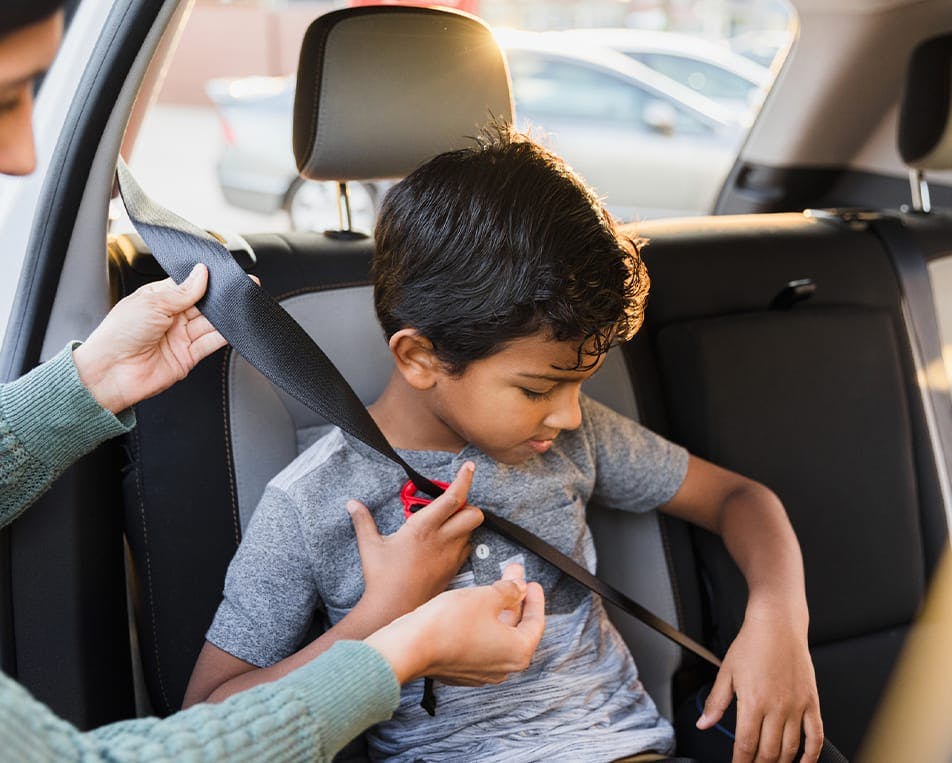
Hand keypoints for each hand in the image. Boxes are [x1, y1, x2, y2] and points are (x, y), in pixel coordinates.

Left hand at [73, 264, 242, 412]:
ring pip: (210, 324)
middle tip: (239, 288)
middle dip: (220, 298)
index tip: (223, 275)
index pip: (188, 286)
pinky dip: (225, 336)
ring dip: (226, 316)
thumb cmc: (118, 335)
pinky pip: (211, 344)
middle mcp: (170, 318)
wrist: (110, 372)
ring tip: (240, 306)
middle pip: (203, 305)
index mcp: (157, 299)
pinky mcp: (188, 357)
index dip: (205, 281)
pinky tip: (234, 327)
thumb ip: (183, 291)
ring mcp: (180, 338)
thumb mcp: (152, 303)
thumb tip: (202, 273)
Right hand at [346, 461, 483, 630]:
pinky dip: (461, 542)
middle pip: (474, 514)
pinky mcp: (453, 571)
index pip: (452, 498)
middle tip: (451, 506)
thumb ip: (363, 521)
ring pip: (472, 532)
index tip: (469, 467)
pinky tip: (444, 544)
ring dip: (465, 524)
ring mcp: (450, 557)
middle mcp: (442, 540)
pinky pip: (466, 550)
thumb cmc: (381, 578)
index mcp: (422, 528)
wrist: (393, 610)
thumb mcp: (370, 546)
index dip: (464, 479)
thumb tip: (352, 503)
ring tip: (445, 525)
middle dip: (468, 505)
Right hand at [365, 563, 544, 684]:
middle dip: (514, 599)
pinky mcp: (461, 669)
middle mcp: (503, 667)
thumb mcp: (485, 597)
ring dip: (497, 610)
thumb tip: (518, 589)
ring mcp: (481, 671)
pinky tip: (475, 607)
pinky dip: (482, 624)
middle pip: (516, 628)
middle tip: (512, 577)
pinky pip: (480, 644)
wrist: (411, 646)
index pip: (535, 622)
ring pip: (497, 635)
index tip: (532, 584)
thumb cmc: (448, 624)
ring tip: (492, 586)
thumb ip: (508, 591)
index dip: (534, 599)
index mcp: (518, 651)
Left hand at [697, 605, 822, 762]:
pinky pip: (815, 736)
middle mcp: (777, 707)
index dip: (741, 762)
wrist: (777, 625)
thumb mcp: (727, 672)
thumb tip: (703, 722)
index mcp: (753, 701)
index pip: (746, 745)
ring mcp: (796, 707)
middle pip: (769, 752)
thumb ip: (716, 702)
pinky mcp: (812, 702)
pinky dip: (811, 755)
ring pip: (791, 749)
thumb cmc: (752, 644)